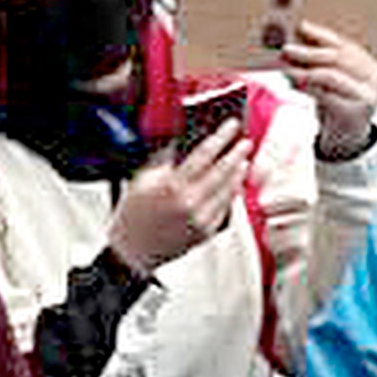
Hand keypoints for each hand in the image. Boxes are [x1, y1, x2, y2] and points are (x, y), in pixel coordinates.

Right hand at [105, 119, 251, 272]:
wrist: (132, 251)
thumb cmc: (133, 216)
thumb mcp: (143, 178)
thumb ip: (166, 158)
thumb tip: (185, 142)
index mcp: (172, 186)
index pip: (204, 154)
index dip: (221, 136)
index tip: (231, 126)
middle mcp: (189, 203)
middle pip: (223, 171)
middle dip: (236, 153)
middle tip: (245, 142)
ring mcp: (200, 219)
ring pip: (228, 191)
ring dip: (238, 174)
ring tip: (243, 161)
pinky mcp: (206, 233)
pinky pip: (225, 209)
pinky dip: (231, 194)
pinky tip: (234, 185)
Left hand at [271, 19, 376, 158]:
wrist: (349, 141)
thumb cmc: (337, 104)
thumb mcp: (331, 77)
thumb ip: (320, 54)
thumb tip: (301, 26)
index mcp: (369, 65)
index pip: (343, 45)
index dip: (321, 35)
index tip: (300, 27)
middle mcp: (373, 78)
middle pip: (337, 58)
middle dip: (309, 52)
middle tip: (286, 50)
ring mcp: (367, 96)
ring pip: (330, 76)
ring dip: (304, 70)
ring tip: (286, 69)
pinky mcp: (355, 113)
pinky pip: (327, 96)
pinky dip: (308, 88)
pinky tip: (294, 84)